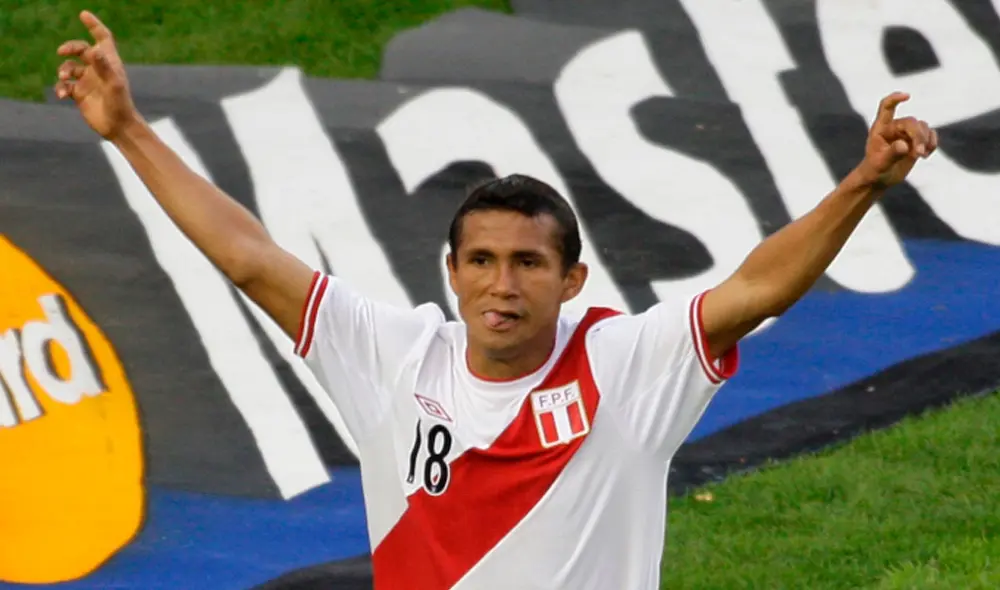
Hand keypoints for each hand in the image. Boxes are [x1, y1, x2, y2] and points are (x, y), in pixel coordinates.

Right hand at [55, 11, 139, 140]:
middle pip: (81, 50)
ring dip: (64, 70)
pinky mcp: (80, 94)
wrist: (118, 127)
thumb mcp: (113, 85)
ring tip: (65, 78)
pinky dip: (61, 87)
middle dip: (70, 48)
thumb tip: (94, 50)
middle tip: (62, 52)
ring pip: (70, 68)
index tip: (83, 15)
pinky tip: (63, 95)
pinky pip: (65, 85)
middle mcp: (98, 70)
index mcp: (109, 63)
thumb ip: (104, 67)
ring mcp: (88, 81)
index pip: (102, 39)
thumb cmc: (121, 105)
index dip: (94, 26)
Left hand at [858, 91, 937, 189]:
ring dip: (926, 140)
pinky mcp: (916, 141)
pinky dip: (932, 143)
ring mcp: (906, 133)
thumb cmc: (874, 170)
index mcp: (880, 129)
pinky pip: (930, 134)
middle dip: (918, 136)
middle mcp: (894, 128)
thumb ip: (892, 153)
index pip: (886, 107)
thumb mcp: (880, 164)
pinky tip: (926, 155)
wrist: (879, 179)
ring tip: (921, 156)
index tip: (907, 96)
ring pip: (923, 127)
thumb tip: (904, 145)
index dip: (895, 99)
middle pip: (911, 122)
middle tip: (919, 154)